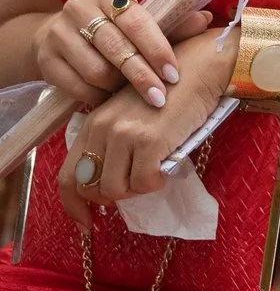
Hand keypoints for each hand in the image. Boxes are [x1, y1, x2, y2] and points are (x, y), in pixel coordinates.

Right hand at [32, 0, 214, 108]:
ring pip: (96, 70)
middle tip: (160, 97)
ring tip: (132, 95)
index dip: (158, 49)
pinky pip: (76, 87)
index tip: (174, 74)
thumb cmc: (113, 30)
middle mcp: (80, 9)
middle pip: (116, 48)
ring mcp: (58, 34)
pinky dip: (97, 96)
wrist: (58, 36)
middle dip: (142, 76)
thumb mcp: (139, 22)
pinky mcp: (45, 59)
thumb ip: (172, 25)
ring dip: (118, 88)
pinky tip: (109, 98)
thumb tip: (206, 20)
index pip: (137, 21)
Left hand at [55, 27, 233, 225]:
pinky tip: (168, 166)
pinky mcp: (149, 141)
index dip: (74, 206)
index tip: (87, 223)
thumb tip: (110, 182)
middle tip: (136, 187)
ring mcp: (124, 135)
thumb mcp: (130, 113)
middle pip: (89, 187)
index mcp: (92, 124)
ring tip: (155, 172)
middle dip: (112, 197)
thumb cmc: (172, 91)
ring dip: (136, 189)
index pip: (67, 176)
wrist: (201, 67)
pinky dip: (156, 183)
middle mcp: (101, 129)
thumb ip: (113, 142)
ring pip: (115, 190)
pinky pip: (144, 183)